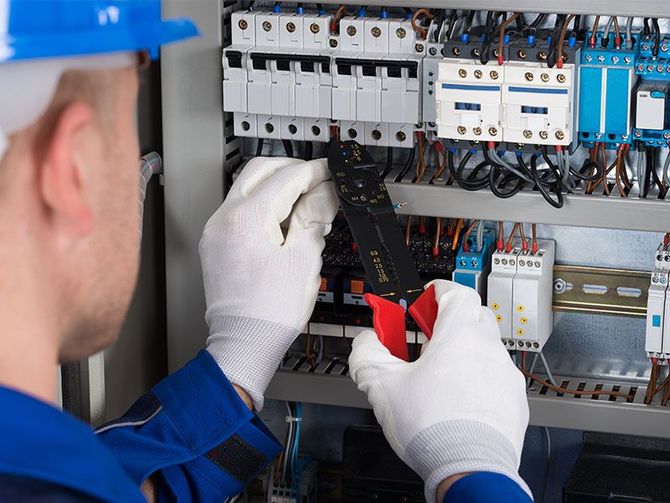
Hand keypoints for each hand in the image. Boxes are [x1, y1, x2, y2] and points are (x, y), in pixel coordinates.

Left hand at [200, 157, 338, 410]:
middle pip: (258, 171)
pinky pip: (239, 210)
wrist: (243, 343)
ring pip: (246, 188)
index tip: (329, 171)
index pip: (283, 178)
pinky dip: (262, 204)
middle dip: (289, 170)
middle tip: (317, 180)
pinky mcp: (215, 243)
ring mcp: (215, 230)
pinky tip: (283, 218)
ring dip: (275, 185)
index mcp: (245, 219)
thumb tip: (326, 193)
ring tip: (304, 200)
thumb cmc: (271, 311)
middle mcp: (223, 218)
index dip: (311, 172)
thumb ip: (314, 217)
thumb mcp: (304, 259)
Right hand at [349, 280, 530, 501]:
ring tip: (437, 375)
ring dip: (462, 352)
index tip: (423, 301)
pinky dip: (477, 379)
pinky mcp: (513, 400)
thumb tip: (367, 342)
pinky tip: (456, 400)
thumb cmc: (433, 428)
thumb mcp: (382, 385)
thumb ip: (367, 353)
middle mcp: (489, 349)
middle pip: (473, 316)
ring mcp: (505, 374)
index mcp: (460, 335)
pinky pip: (494, 376)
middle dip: (448, 321)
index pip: (456, 292)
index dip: (436, 291)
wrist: (470, 471)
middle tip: (425, 338)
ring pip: (484, 348)